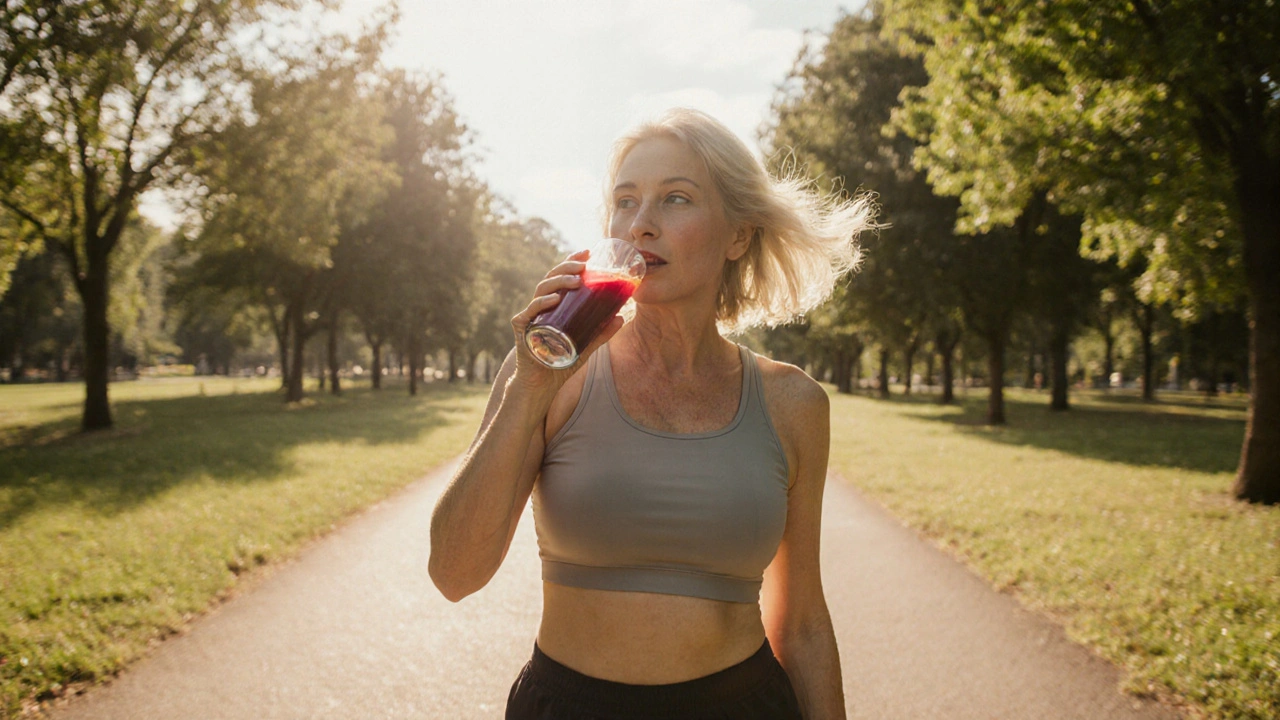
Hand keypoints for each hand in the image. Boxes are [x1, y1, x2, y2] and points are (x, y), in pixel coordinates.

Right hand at [509, 249, 624, 396]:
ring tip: (576, 279)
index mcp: (552, 305)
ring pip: (541, 290)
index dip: (572, 261)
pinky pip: (531, 311)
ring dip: (559, 281)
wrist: (541, 385)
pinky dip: (542, 303)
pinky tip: (555, 299)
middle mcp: (540, 306)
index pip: (560, 276)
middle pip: (551, 279)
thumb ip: (601, 333)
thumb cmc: (561, 362)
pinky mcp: (522, 328)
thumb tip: (621, 317)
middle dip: (567, 267)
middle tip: (584, 265)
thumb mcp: (586, 346)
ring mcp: (530, 316)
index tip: (588, 251)